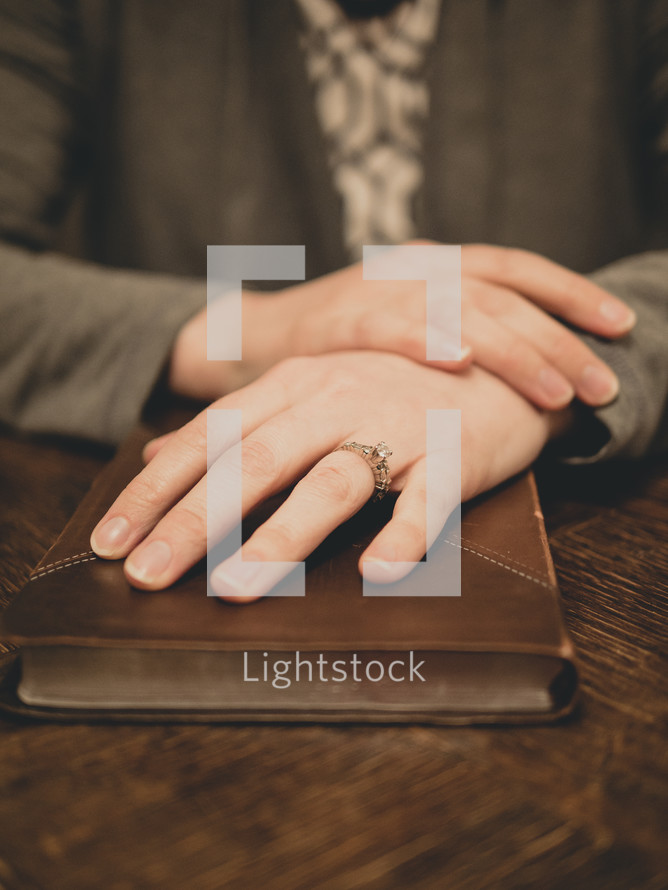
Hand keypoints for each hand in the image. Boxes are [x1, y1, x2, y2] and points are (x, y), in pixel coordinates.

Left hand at [91, 351, 570, 599]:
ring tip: (236, 588)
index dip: (155, 489)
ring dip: (283, 535)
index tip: (109, 540)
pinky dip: (405, 536)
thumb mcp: (305, 392)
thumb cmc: (392, 385)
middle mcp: (336, 399)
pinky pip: (429, 498)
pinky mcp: (454, 452)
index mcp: (293, 385)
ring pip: (332, 480)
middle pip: (255, 462)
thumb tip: (157, 453)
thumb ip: (236, 424)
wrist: (497, 356)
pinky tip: (375, 575)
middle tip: (146, 577)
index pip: (210, 437)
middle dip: (194, 521)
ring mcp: (396, 424)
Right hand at [169, 244, 634, 410]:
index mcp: (437, 264)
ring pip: (459, 311)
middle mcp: (416, 267)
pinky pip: (387, 326)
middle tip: (601, 384)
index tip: (619, 326)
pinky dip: (425, 340)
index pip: (516, 269)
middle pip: (502, 297)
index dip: (571, 293)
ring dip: (513, 351)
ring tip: (557, 393)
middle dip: (558, 341)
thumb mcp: (406, 326)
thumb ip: (456, 333)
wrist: (255, 337)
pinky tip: (460, 362)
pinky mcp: (337, 319)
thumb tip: (523, 365)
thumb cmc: (342, 345)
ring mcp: (377, 289)